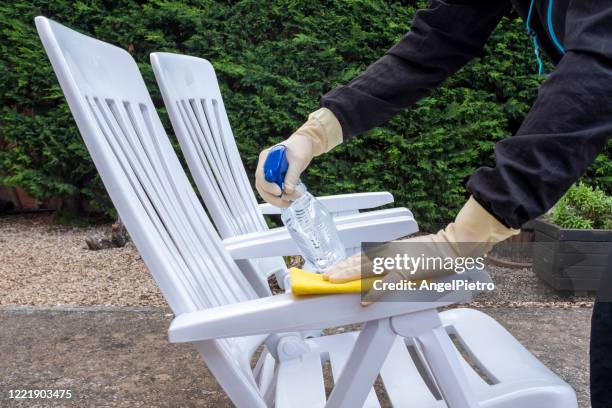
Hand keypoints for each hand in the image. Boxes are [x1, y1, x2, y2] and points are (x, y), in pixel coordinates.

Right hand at [255, 108, 341, 206]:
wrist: (305, 144)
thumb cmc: (300, 147)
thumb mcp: (298, 160)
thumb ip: (292, 175)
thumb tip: (288, 191)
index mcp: (266, 157)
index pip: (261, 175)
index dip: (268, 186)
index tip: (279, 191)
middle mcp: (265, 166)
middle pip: (261, 186)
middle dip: (272, 197)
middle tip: (285, 202)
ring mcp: (269, 173)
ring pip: (266, 191)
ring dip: (276, 200)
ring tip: (289, 203)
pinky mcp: (276, 178)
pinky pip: (274, 191)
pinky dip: (280, 197)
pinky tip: (289, 200)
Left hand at [323, 197, 519, 305]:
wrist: (451, 247)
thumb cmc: (434, 252)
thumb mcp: (409, 254)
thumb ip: (395, 262)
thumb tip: (381, 273)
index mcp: (389, 249)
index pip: (362, 256)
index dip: (346, 263)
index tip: (333, 268)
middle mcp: (389, 253)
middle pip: (359, 261)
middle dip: (340, 269)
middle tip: (325, 275)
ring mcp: (396, 261)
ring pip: (366, 268)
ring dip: (348, 276)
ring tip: (333, 282)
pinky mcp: (406, 270)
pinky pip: (386, 284)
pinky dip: (374, 292)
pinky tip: (364, 300)